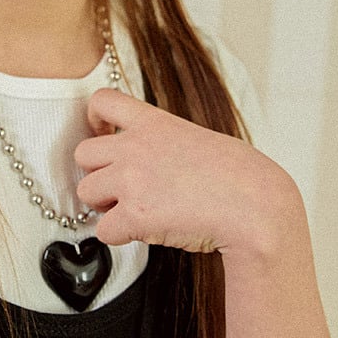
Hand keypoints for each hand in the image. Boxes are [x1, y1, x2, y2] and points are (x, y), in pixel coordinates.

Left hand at [74, 89, 297, 256]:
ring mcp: (132, 180)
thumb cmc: (238, 179)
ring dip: (106, 206)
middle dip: (98, 174)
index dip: (94, 119)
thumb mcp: (197, 140)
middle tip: (122, 190)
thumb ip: (163, 143)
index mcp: (154, 123)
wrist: (256, 206)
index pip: (103, 101)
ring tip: (137, 212)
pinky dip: (119, 236)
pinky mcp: (134, 215)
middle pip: (82, 154)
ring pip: (86, 193)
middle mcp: (136, 146)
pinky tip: (146, 233)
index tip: (102, 134)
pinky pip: (102, 230)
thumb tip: (146, 163)